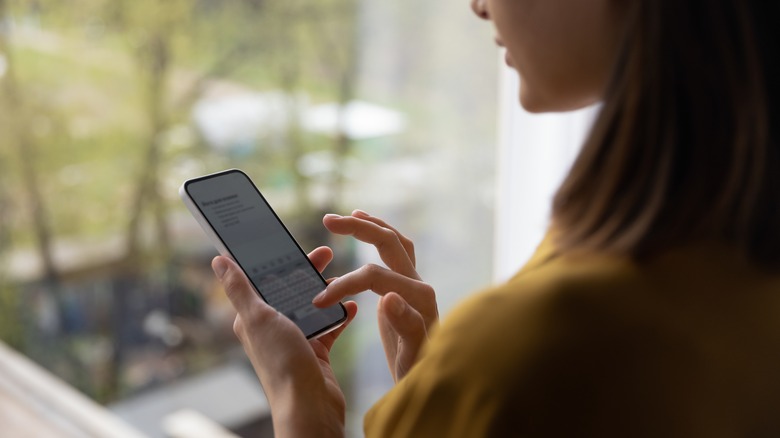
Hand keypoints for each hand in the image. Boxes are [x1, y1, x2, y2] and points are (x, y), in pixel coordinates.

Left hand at [212, 247, 357, 437]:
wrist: (310, 406)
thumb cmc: (281, 363)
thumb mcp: (258, 319)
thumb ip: (240, 289)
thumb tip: (219, 261)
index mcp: (252, 318)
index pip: (262, 280)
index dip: (277, 261)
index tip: (293, 244)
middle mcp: (272, 327)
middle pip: (290, 290)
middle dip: (307, 271)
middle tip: (327, 253)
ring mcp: (295, 340)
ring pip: (311, 306)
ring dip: (326, 292)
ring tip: (343, 279)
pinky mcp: (316, 351)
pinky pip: (329, 326)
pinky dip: (340, 315)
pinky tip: (351, 305)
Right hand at [314, 210, 437, 381]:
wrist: (437, 381)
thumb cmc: (421, 373)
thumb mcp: (411, 356)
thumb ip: (406, 325)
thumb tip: (388, 296)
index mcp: (419, 299)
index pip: (374, 276)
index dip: (344, 284)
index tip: (319, 300)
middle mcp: (420, 286)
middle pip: (390, 243)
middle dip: (359, 228)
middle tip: (329, 220)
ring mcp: (416, 285)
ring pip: (396, 242)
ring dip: (372, 226)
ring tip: (350, 216)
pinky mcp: (410, 289)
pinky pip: (398, 254)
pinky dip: (382, 238)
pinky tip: (367, 236)